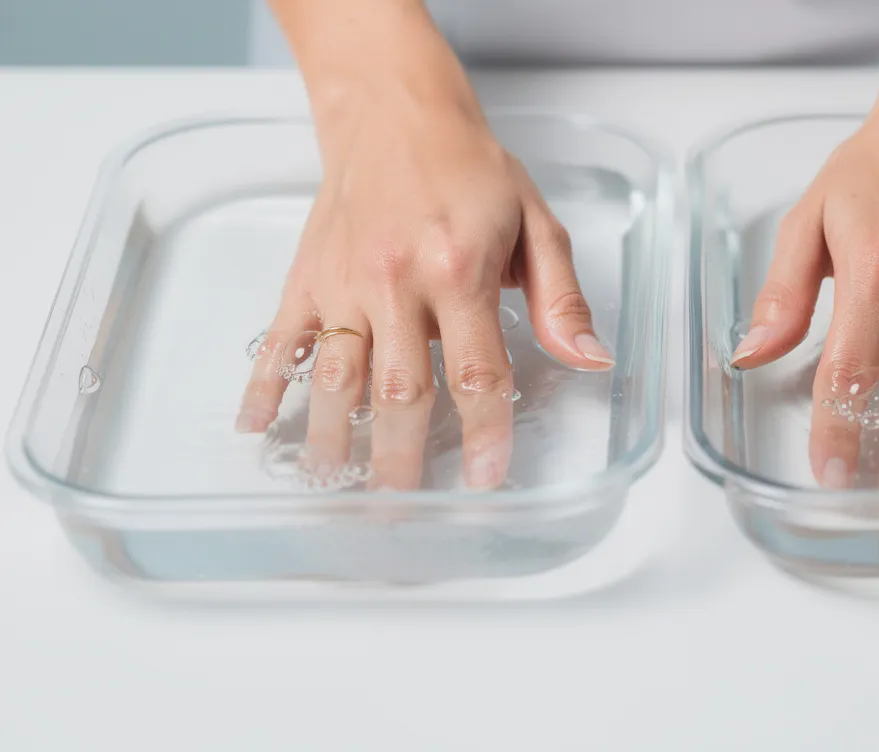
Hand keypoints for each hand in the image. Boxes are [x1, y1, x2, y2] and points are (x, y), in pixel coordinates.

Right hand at [236, 64, 612, 490]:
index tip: (487, 479)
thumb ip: (561, 298)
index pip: (477, 371)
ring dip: (336, 441)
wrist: (394, 111)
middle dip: (403, 459)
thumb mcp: (538, 222)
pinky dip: (265, 386)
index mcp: (459, 271)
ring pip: (335, 377)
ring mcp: (343, 284)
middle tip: (404, 511)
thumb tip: (592, 360)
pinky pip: (281, 341)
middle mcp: (395, 283)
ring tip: (338, 490)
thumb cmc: (471, 169)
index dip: (485, 432)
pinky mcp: (306, 278)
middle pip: (399, 390)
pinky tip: (257, 429)